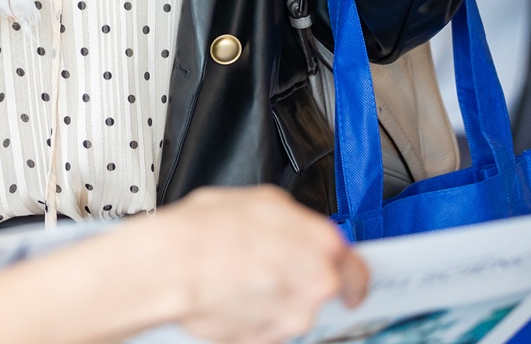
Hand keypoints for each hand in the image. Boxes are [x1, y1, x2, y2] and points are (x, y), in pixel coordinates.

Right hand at [141, 187, 367, 343]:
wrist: (173, 266)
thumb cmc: (207, 230)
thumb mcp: (261, 200)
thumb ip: (295, 222)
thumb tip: (299, 231)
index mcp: (322, 244)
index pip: (357, 268)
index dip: (349, 272)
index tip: (345, 278)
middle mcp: (316, 284)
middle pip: (322, 289)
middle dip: (301, 280)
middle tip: (271, 266)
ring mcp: (293, 317)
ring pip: (294, 309)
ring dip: (276, 298)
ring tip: (242, 277)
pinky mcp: (268, 340)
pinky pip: (269, 327)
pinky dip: (256, 315)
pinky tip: (233, 295)